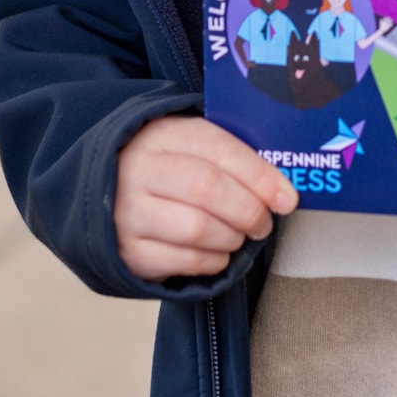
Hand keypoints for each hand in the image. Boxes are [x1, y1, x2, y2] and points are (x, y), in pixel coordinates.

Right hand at [115, 115, 297, 281]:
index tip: (287, 197)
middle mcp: (140, 170)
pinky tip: (219, 252)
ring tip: (241, 235)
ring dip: (232, 237)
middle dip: (249, 209)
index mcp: (163, 134)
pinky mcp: (128, 252)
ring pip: (197, 228)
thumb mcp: (191, 144)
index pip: (218, 148)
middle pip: (208, 189)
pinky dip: (212, 261)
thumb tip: (281, 188)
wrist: (108, 191)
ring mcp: (129, 213)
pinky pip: (182, 261)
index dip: (259, 175)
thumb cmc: (169, 166)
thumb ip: (230, 156)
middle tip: (265, 222)